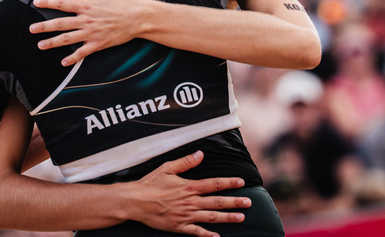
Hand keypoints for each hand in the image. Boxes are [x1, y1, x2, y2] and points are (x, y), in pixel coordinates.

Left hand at [31, 0, 146, 65]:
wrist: (139, 18)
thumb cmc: (126, 2)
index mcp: (87, 6)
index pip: (63, 3)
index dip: (48, 2)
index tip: (36, 2)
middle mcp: (86, 20)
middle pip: (60, 23)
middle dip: (44, 26)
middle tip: (31, 29)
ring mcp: (91, 33)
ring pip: (67, 39)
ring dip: (52, 43)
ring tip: (40, 45)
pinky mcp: (98, 44)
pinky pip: (82, 53)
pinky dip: (72, 58)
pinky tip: (63, 63)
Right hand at [127, 151, 249, 236]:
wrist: (135, 202)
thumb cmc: (150, 184)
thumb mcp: (167, 168)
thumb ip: (186, 162)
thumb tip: (201, 154)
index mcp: (189, 186)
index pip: (214, 184)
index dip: (229, 183)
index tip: (241, 182)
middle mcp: (190, 202)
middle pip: (217, 202)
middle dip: (235, 202)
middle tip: (248, 203)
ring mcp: (186, 216)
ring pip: (211, 217)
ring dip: (227, 217)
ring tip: (241, 218)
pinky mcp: (179, 226)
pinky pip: (196, 232)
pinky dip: (208, 236)